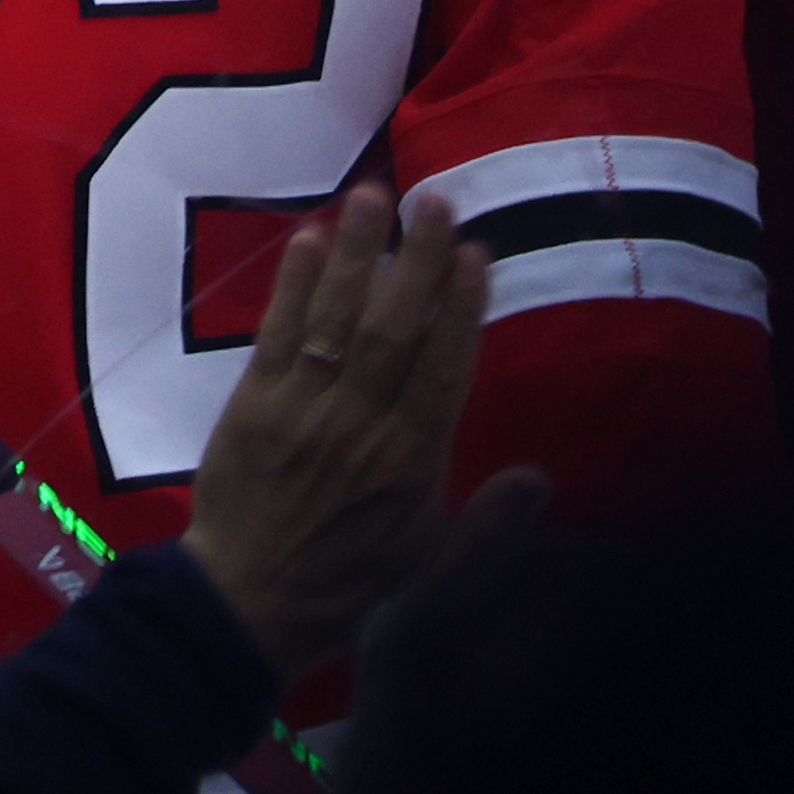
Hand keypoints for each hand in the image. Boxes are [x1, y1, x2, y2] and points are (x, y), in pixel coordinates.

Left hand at [182, 187, 530, 677]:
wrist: (250, 597)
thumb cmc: (349, 580)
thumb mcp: (435, 565)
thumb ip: (493, 522)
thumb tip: (542, 477)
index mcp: (411, 460)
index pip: (445, 367)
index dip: (462, 307)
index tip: (476, 253)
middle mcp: (360, 424)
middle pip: (394, 328)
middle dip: (417, 260)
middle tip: (435, 201)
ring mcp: (303, 409)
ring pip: (335, 318)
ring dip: (354, 253)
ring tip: (371, 196)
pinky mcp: (251, 403)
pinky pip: (277, 333)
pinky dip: (291, 285)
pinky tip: (306, 239)